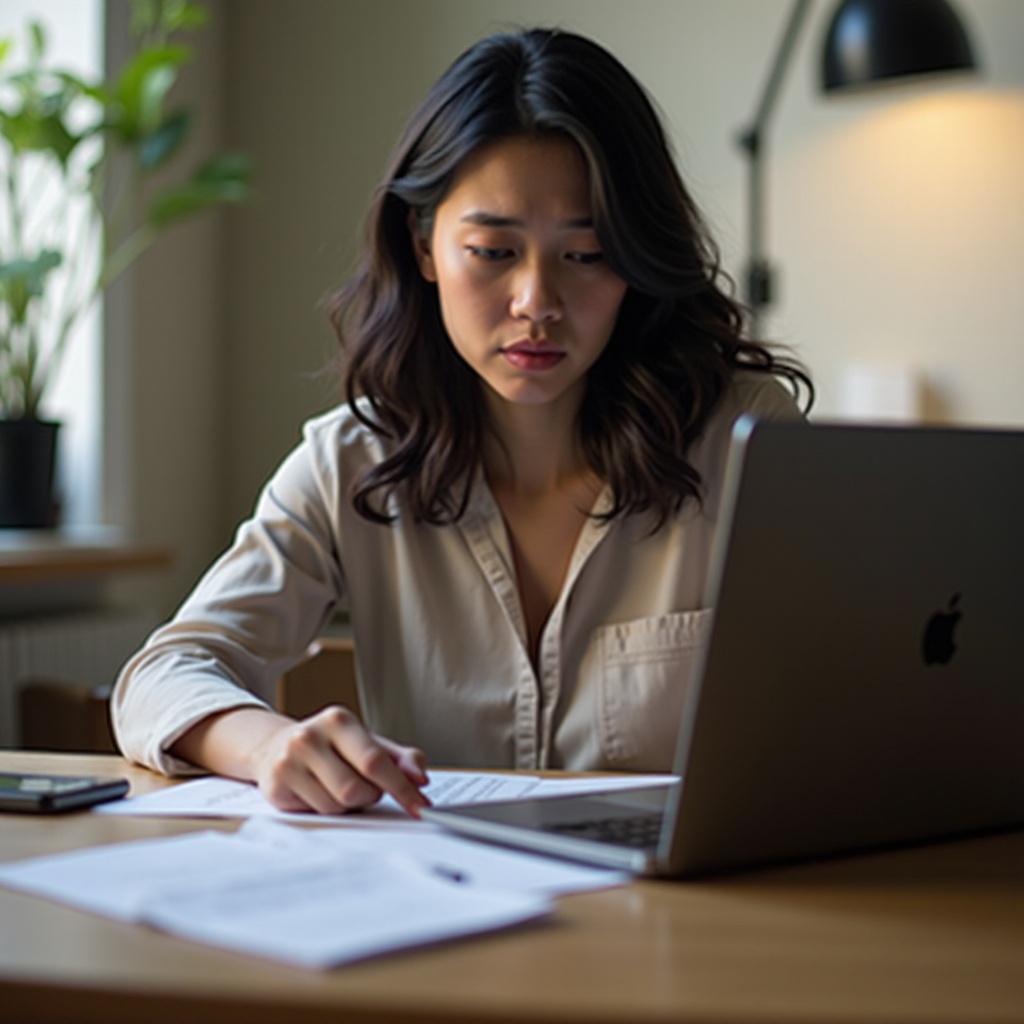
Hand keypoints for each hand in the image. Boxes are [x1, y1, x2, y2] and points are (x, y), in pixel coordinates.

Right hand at [170, 705, 429, 817]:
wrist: (276, 746)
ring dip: (348, 805)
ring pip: (336, 806)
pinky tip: (319, 791)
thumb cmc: (333, 747)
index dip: (401, 787)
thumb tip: (421, 780)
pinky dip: (326, 809)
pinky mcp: (275, 786)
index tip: (420, 806)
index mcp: (338, 720)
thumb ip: (402, 759)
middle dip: (369, 796)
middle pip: (355, 790)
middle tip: (366, 787)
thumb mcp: (370, 743)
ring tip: (339, 785)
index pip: (375, 761)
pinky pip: (316, 814)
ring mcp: (288, 761)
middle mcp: (309, 736)